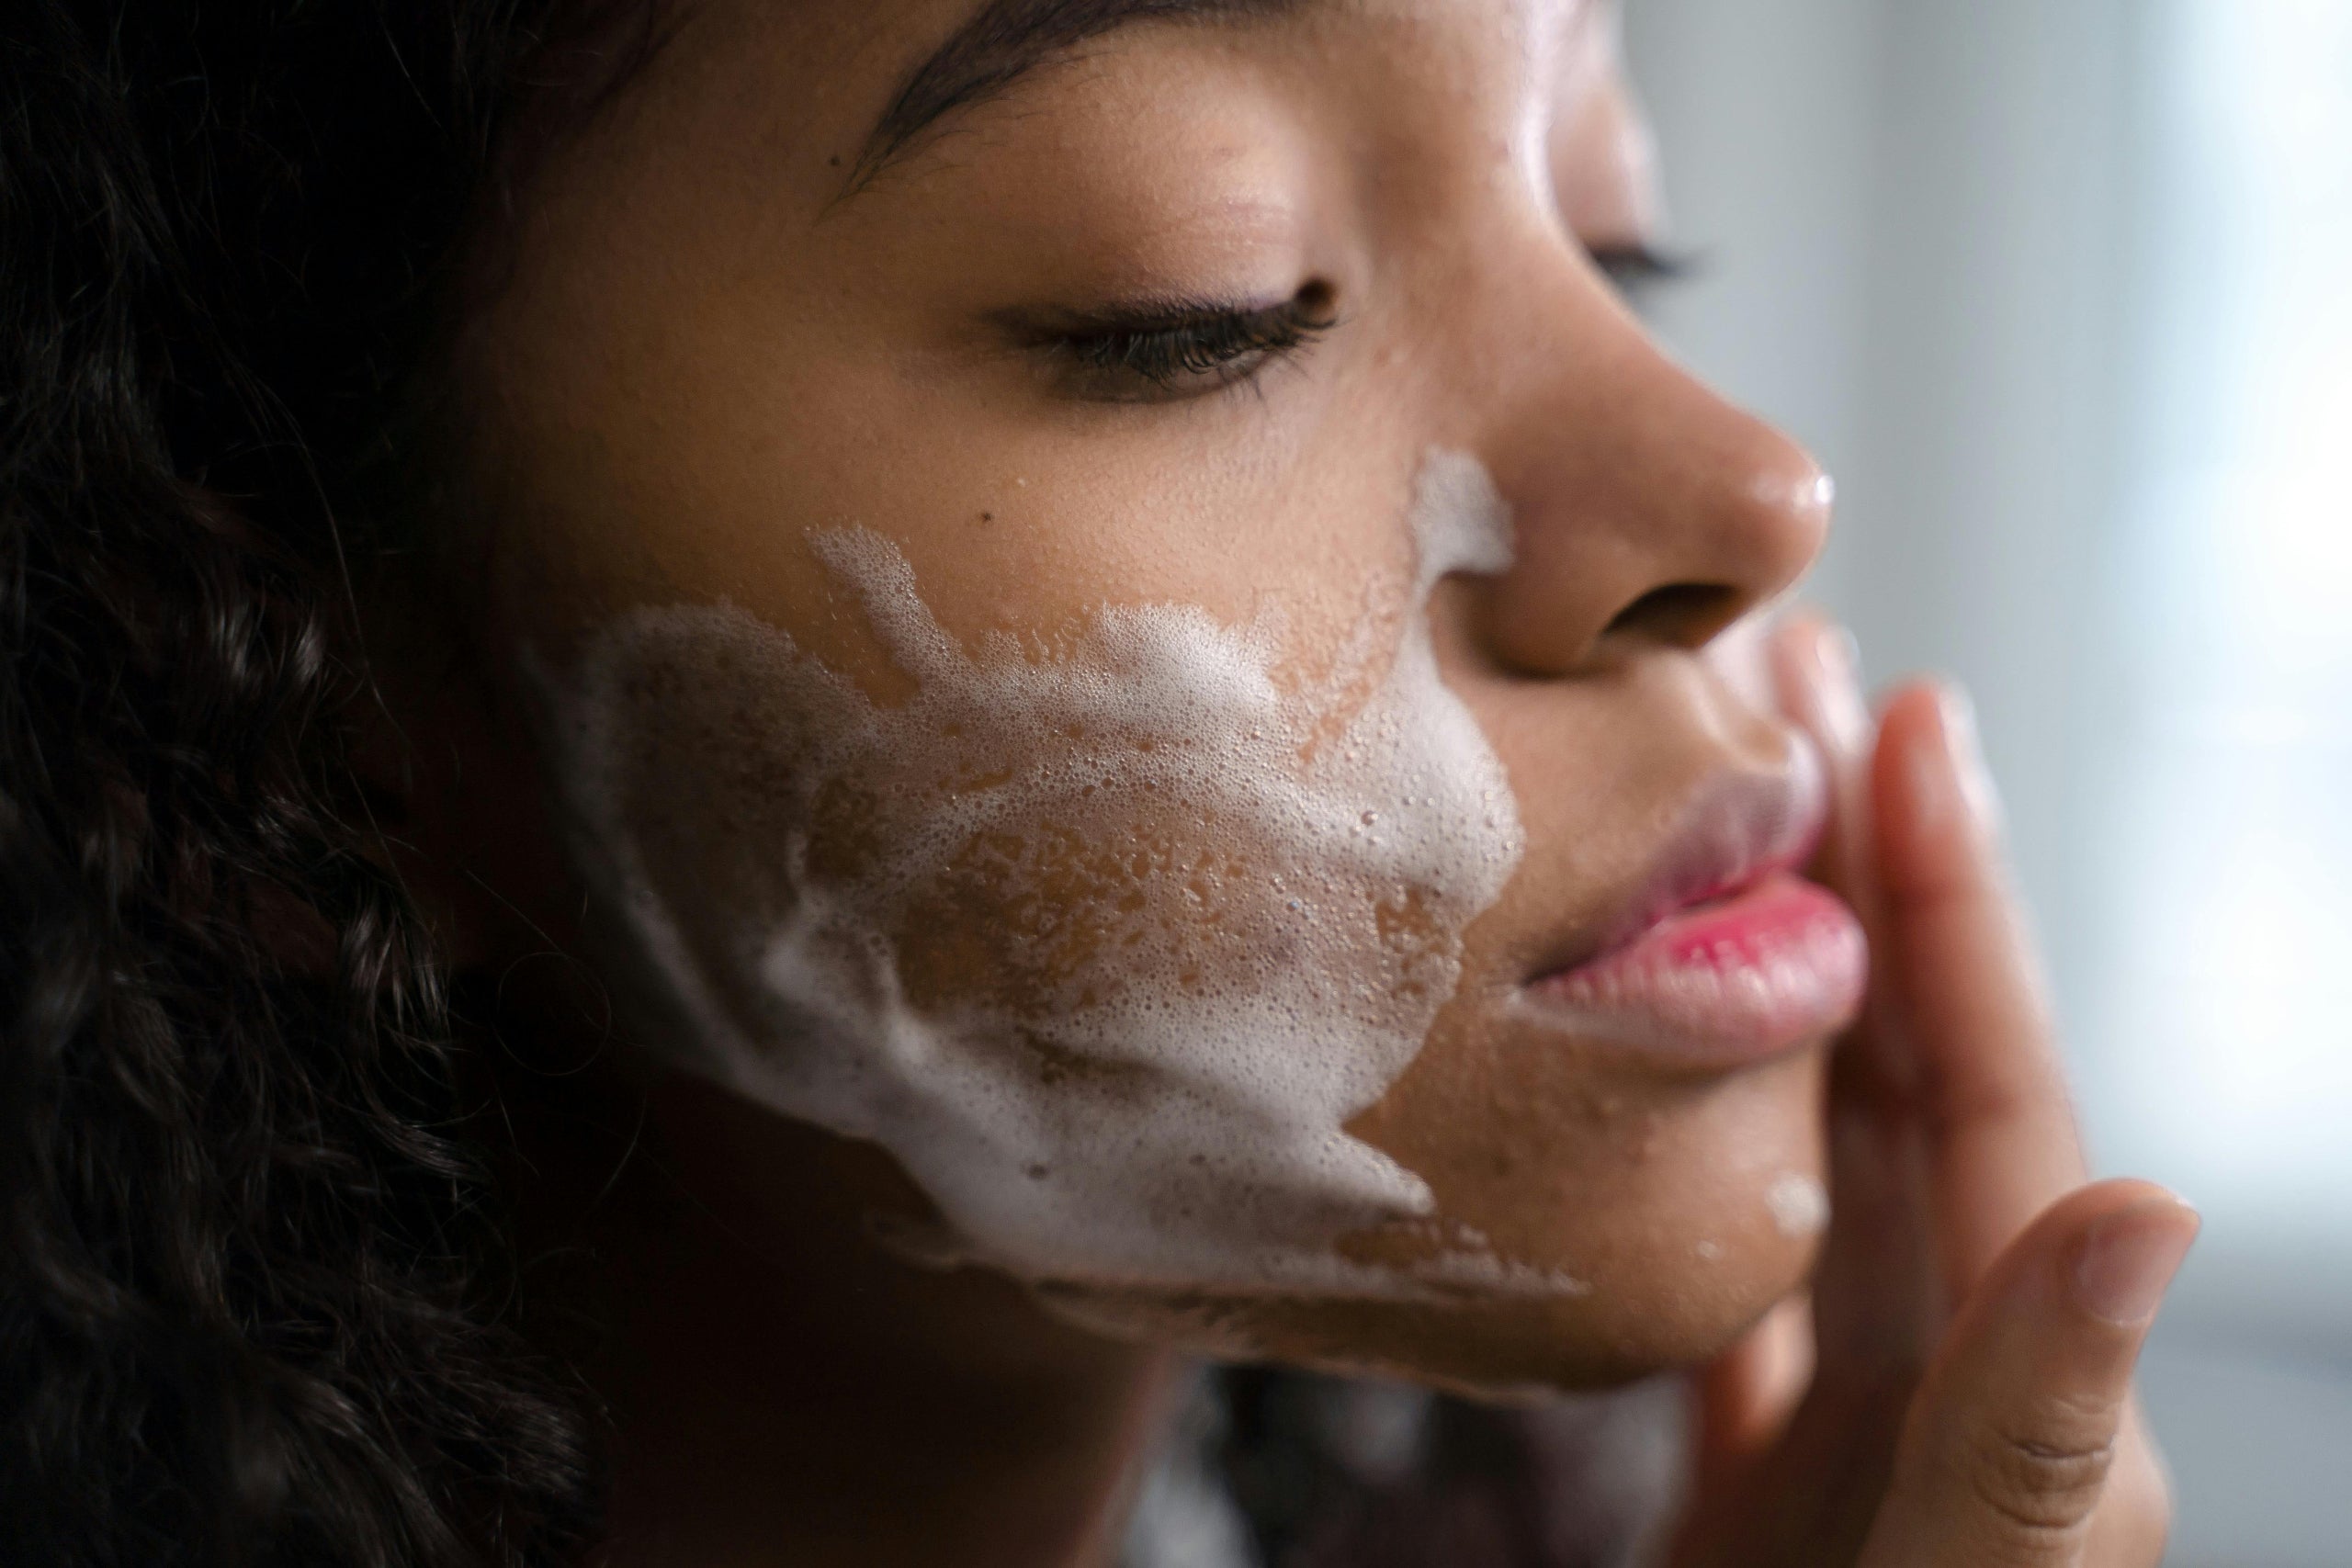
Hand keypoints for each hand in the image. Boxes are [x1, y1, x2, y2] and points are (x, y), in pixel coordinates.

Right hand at [1668, 618, 2197, 1566]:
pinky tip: (1638, 1078)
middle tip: (1786, 697)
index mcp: (2040, 1398)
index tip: (1903, 716)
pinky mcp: (1758, 1493)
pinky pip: (1732, 1285)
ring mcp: (1855, 1433)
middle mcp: (1963, 1387)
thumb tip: (2131, 1195)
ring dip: (1762, 992)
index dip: (1951, 903)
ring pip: (1809, 1161)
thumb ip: (2043, 1435)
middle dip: (1852, 886)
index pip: (1992, 1098)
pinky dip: (1690, 1165)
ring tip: (1706, 826)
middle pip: (1900, 1086)